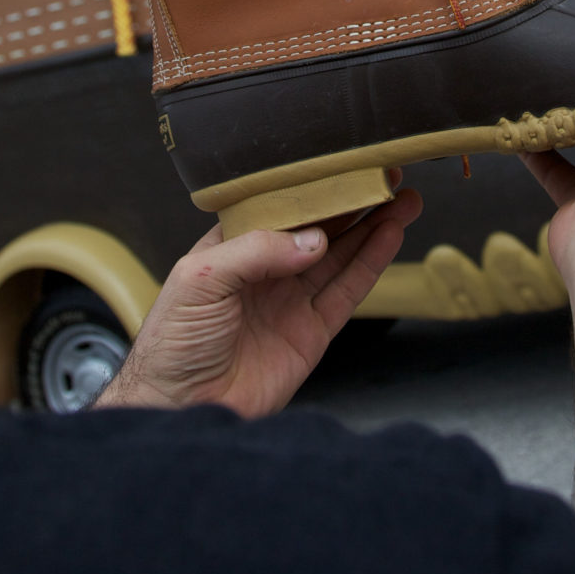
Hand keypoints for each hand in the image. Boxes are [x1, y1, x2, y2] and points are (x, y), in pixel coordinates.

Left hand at [94, 184, 422, 417]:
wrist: (179, 408)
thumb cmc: (171, 344)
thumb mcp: (200, 280)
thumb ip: (255, 252)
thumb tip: (312, 241)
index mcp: (232, 247)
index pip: (280, 208)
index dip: (314, 188)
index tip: (344, 165)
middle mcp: (265, 270)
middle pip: (319, 228)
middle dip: (354, 202)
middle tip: (387, 176)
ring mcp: (290, 300)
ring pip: (341, 256)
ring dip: (373, 229)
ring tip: (403, 201)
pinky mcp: (311, 332)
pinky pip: (346, 292)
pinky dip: (370, 264)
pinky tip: (390, 238)